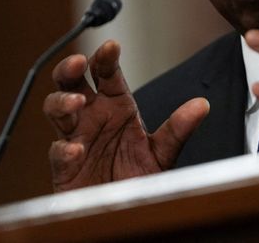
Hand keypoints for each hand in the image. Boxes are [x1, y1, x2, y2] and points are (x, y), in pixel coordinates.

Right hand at [43, 40, 208, 191]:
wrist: (124, 212)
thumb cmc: (137, 177)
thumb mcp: (163, 152)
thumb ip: (178, 128)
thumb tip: (202, 105)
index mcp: (116, 106)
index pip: (107, 74)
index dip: (106, 58)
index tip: (112, 46)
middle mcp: (93, 117)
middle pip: (71, 82)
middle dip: (70, 69)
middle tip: (78, 62)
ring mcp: (76, 137)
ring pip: (56, 109)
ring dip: (62, 102)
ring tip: (76, 102)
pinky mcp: (65, 166)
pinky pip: (59, 152)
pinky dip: (65, 149)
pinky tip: (76, 149)